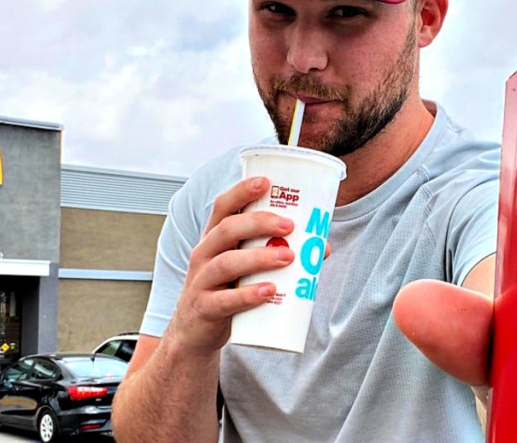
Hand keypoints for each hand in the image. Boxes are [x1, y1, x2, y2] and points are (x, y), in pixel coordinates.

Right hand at [167, 177, 294, 356]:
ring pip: (227, 263)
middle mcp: (204, 254)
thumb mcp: (245, 267)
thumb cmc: (226, 290)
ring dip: (259, 258)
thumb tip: (322, 246)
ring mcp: (201, 282)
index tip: (266, 182)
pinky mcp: (205, 309)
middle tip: (290, 226)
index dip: (241, 191)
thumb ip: (276, 252)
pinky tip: (269, 291)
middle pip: (227, 230)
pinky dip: (248, 295)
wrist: (194, 333)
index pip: (223, 207)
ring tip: (288, 257)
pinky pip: (225, 300)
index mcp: (214, 238)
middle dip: (259, 223)